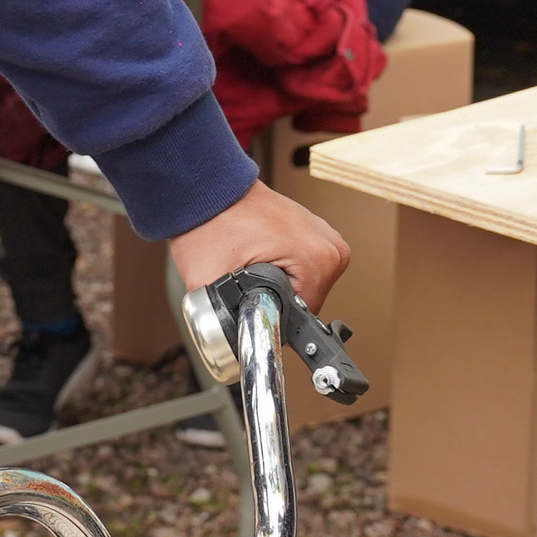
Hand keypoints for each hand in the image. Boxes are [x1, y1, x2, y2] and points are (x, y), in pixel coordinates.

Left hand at [164, 178, 349, 315]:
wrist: (206, 187)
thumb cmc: (210, 221)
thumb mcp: (210, 281)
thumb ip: (222, 322)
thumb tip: (232, 349)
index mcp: (319, 260)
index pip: (302, 320)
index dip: (269, 319)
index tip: (249, 304)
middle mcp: (330, 247)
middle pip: (305, 305)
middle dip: (271, 301)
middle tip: (243, 280)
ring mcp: (324, 236)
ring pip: (304, 288)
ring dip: (276, 285)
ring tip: (248, 265)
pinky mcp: (313, 231)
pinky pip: (302, 267)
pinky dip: (281, 268)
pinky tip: (258, 257)